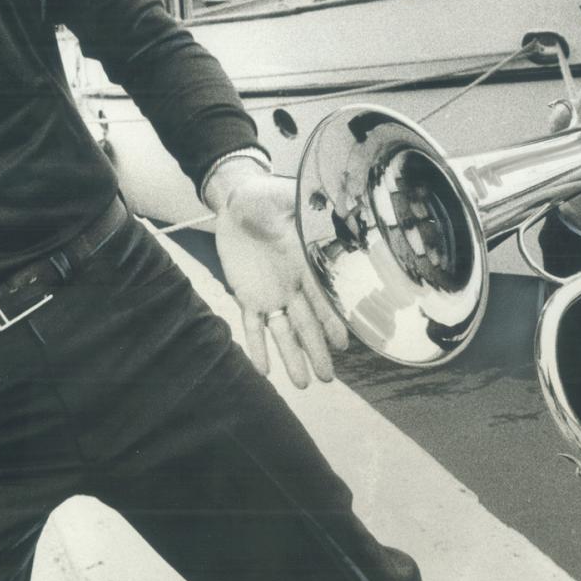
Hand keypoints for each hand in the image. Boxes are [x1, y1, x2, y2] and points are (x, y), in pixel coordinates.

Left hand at [213, 172, 350, 387]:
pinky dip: (257, 346)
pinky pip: (252, 325)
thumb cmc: (265, 196)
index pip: (321, 298)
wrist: (237, 201)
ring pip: (283, 331)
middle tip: (327, 379)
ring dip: (292, 357)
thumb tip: (338, 201)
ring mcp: (270, 292)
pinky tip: (263, 370)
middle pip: (306, 324)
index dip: (331, 321)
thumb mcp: (286, 198)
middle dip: (316, 351)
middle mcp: (291, 284)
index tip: (344, 344)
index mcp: (304, 263)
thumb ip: (307, 206)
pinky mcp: (246, 294)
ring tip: (302, 384)